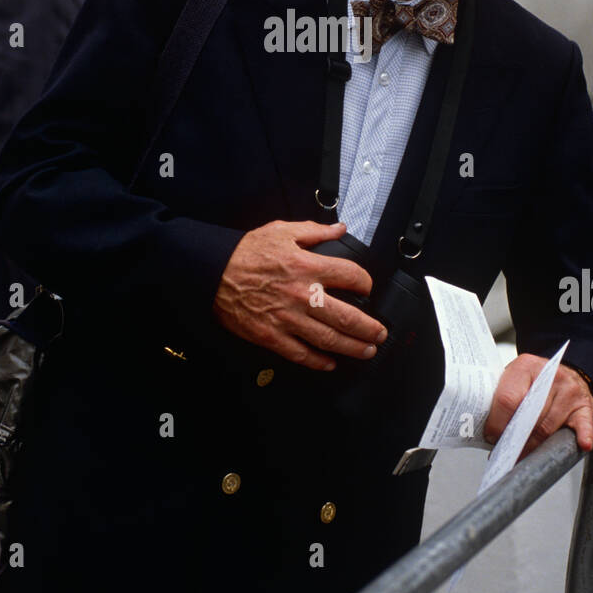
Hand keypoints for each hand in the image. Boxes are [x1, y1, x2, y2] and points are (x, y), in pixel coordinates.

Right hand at [212, 219, 386, 371]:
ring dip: (353, 347)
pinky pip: (301, 353)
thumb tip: (339, 229)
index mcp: (306, 266)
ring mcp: (287, 318)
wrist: (212, 272)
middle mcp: (302, 294)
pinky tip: (330, 363)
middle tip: (380, 333)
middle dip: (369, 328)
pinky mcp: (271, 336)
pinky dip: (319, 361)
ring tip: (367, 350)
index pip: (350, 276)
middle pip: (347, 316)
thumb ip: (314, 231)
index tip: (368, 288)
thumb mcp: (281, 231)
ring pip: (329, 339)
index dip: (366, 282)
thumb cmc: (245, 253)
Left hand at [484, 354, 592, 455]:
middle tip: (505, 451)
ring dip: (534, 446)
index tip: (492, 436)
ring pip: (548, 427)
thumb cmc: (534, 379)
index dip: (498, 423)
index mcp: (525, 366)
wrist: (564, 370)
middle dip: (515, 438)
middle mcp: (550, 375)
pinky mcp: (584, 404)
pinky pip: (585, 423)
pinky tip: (582, 444)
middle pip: (529, 416)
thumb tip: (488, 432)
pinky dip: (583, 435)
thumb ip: (502, 398)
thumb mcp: (514, 378)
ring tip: (522, 455)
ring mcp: (569, 390)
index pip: (508, 399)